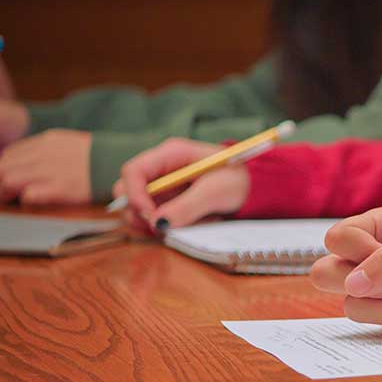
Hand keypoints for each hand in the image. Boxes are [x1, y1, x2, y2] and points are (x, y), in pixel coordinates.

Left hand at [0, 129, 91, 204]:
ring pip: (7, 181)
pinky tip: (30, 203)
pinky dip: (24, 201)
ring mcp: (49, 171)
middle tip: (0, 192)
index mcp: (44, 142)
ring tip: (9, 200)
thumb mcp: (66, 142)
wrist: (118, 163)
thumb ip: (43, 149)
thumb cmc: (96, 158)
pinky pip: (28, 196)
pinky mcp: (59, 189)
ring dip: (3, 193)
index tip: (6, 178)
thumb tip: (20, 160)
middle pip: (0, 169)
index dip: (2, 168)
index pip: (8, 155)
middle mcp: (41, 155)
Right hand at [113, 137, 244, 232]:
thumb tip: (158, 223)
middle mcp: (161, 169)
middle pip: (126, 190)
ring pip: (137, 209)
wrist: (254, 189)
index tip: (151, 216)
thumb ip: (187, 206)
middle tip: (163, 227)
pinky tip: (188, 226)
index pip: (133, 171)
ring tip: (186, 225)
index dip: (134, 195)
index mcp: (170, 154)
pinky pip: (153, 219)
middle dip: (139, 212)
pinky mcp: (167, 202)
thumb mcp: (216, 192)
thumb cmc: (238, 181)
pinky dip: (165, 228)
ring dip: (154, 223)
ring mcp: (162, 187)